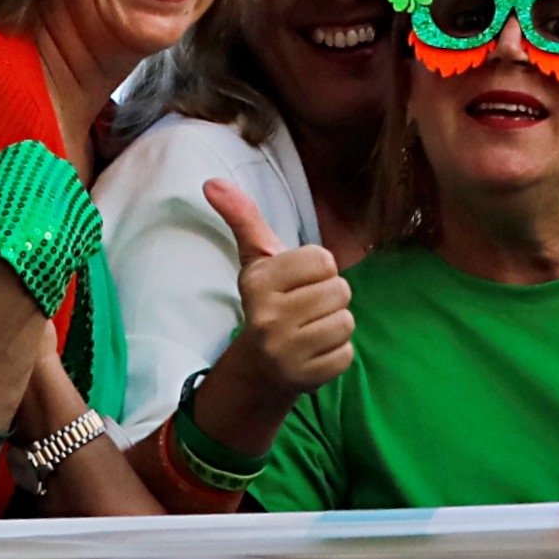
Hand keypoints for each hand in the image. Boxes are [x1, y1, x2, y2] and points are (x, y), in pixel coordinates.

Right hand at [205, 182, 351, 404]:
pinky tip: (314, 352)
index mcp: (259, 283)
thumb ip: (243, 218)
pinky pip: (347, 352)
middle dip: (329, 297)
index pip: (323, 259)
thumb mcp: (256, 259)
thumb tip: (212, 181)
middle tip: (305, 309)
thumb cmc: (267, 302)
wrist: (258, 368)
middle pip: (340, 290)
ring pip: (346, 321)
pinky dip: (336, 352)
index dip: (318, 269)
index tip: (298, 282)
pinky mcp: (307, 378)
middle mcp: (269, 318)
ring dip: (335, 324)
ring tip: (310, 329)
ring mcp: (287, 352)